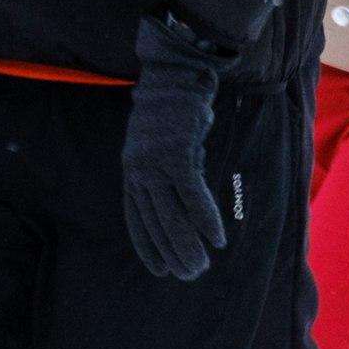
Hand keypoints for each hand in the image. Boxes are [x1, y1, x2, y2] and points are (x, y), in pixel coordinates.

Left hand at [121, 13, 234, 280]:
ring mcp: (156, 163)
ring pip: (172, 214)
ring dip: (188, 244)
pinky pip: (192, 195)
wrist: (174, 73)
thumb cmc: (172, 108)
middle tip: (188, 275)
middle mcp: (139, 169)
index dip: (147, 245)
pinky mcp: (177, 154)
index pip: (135, 217)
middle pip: (154, 221)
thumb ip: (167, 170)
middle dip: (171, 251)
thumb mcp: (160, 143)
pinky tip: (217, 238)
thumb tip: (186, 197)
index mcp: (132, 168)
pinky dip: (205, 218)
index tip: (159, 268)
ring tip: (201, 266)